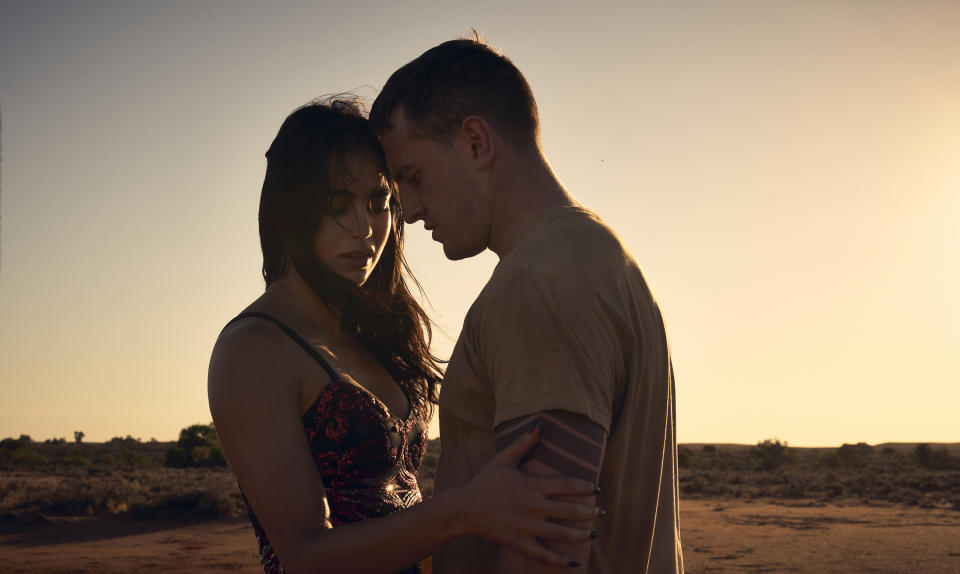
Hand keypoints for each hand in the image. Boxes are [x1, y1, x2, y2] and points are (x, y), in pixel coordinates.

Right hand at [455, 426, 599, 566]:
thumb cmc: (485, 482)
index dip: (585, 487)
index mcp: (532, 485)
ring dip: (581, 534)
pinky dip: (559, 560)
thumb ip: (522, 443)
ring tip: (595, 534)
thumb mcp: (503, 460)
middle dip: (589, 513)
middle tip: (602, 514)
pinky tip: (574, 564)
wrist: (464, 508)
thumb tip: (538, 425)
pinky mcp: (519, 543)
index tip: (597, 489)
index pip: (566, 485)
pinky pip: (543, 554)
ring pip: (561, 533)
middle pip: (569, 510)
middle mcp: (533, 507)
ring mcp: (527, 527)